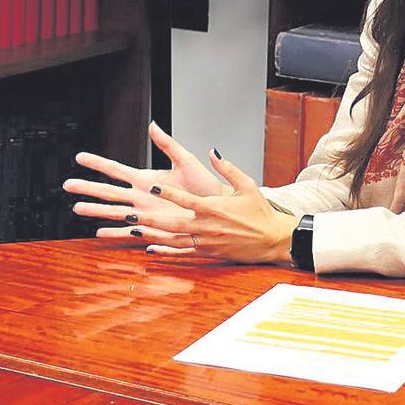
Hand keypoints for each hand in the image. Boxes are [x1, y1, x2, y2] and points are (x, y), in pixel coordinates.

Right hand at [65, 123, 223, 235]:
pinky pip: (130, 231)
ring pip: (114, 211)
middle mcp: (141, 196)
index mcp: (146, 178)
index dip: (98, 163)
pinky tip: (98, 233)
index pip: (116, 169)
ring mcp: (145, 212)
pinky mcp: (153, 227)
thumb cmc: (204, 186)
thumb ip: (167, 144)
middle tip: (66, 184)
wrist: (217, 209)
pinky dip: (115, 232)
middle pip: (108, 191)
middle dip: (87, 187)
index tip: (79, 157)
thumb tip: (152, 124)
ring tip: (76, 208)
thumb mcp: (185, 161)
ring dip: (95, 210)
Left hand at [117, 153, 298, 264]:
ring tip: (132, 230)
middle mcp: (207, 226)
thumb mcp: (247, 185)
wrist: (274, 239)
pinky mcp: (209, 252)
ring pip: (173, 239)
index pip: (185, 199)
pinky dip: (166, 251)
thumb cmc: (261, 212)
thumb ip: (227, 168)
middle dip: (149, 219)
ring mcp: (206, 241)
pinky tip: (151, 249)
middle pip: (172, 223)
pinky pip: (183, 252)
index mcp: (214, 208)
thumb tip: (213, 151)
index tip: (151, 187)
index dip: (167, 193)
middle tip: (130, 214)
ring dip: (152, 235)